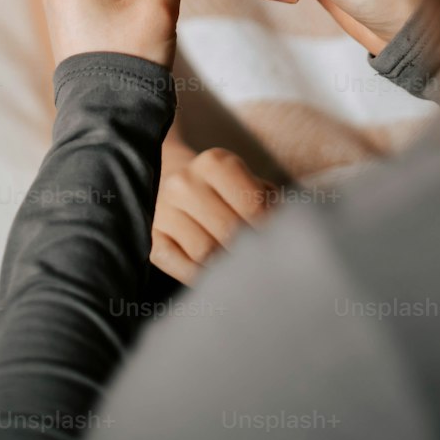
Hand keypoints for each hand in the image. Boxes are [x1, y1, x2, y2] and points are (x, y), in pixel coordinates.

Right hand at [151, 146, 278, 285]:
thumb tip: (287, 230)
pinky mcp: (151, 237)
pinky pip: (180, 266)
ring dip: (225, 265)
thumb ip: (271, 203)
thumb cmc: (224, 188)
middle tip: (263, 262)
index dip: (270, 229)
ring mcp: (163, 210)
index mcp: (215, 162)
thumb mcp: (249, 182)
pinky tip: (214, 274)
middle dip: (249, 250)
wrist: (171, 178)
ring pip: (205, 252)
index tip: (277, 241)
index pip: (253, 205)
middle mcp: (184, 183)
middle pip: (229, 231)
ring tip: (239, 268)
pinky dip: (201, 276)